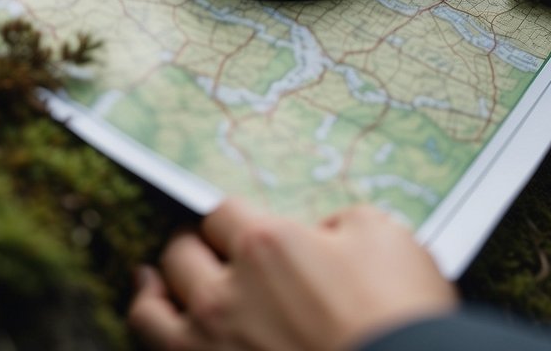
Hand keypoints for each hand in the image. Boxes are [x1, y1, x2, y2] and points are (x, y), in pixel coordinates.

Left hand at [128, 199, 458, 350]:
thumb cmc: (400, 314)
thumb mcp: (386, 237)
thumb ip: (341, 222)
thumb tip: (322, 235)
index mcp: (267, 245)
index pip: (223, 213)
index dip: (232, 218)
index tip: (237, 225)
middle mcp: (228, 293)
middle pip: (182, 253)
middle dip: (197, 247)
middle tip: (208, 249)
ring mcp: (212, 344)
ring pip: (153, 307)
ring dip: (159, 287)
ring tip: (158, 278)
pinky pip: (156, 346)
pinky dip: (150, 324)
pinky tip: (154, 314)